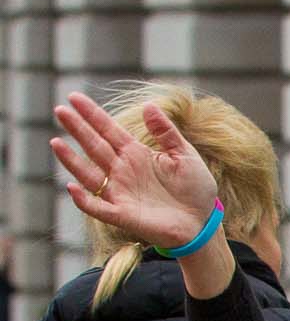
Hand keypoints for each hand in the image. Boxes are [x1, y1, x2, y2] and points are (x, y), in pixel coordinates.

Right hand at [52, 92, 218, 250]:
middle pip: (95, 146)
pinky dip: (83, 199)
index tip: (74, 97)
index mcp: (137, 154)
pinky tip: (72, 187)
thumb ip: (166, 132)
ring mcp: (120, 192)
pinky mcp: (122, 214)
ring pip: (89, 174)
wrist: (203, 222)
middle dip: (77, 129)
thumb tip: (149, 105)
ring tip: (55, 142)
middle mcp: (123, 170)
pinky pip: (97, 207)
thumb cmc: (195, 189)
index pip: (109, 130)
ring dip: (71, 160)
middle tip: (59, 110)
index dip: (92, 114)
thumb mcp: (185, 155)